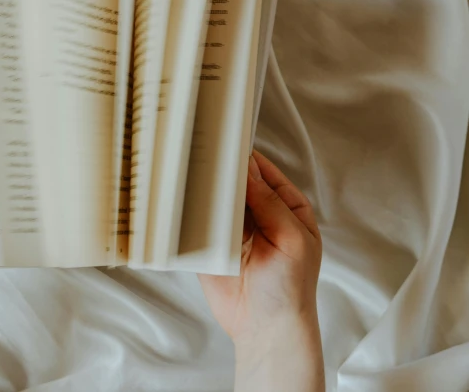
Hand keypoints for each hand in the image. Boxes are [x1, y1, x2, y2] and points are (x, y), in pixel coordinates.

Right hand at [199, 150, 323, 391]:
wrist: (264, 329)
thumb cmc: (290, 288)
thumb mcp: (291, 239)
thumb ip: (270, 203)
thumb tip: (247, 170)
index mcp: (284, 206)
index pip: (262, 171)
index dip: (245, 157)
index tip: (225, 141)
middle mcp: (257, 213)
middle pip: (235, 183)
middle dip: (219, 170)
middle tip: (198, 151)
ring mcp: (231, 229)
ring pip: (214, 199)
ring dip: (201, 188)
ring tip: (183, 170)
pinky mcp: (208, 245)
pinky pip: (196, 223)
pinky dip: (187, 213)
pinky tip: (177, 199)